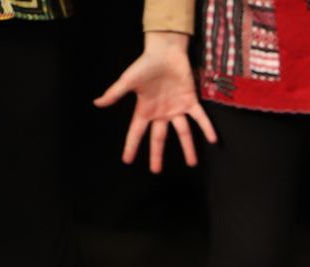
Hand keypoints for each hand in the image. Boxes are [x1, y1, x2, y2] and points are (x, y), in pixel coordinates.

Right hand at [93, 32, 216, 172]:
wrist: (165, 52)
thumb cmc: (144, 65)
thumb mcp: (128, 80)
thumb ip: (115, 93)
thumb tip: (97, 103)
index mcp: (145, 110)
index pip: (136, 132)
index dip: (132, 146)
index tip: (127, 160)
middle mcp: (161, 113)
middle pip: (159, 138)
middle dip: (158, 154)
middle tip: (157, 171)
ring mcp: (176, 109)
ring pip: (183, 132)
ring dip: (188, 148)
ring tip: (192, 163)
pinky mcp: (190, 102)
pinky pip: (200, 118)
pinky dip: (207, 128)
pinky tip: (213, 140)